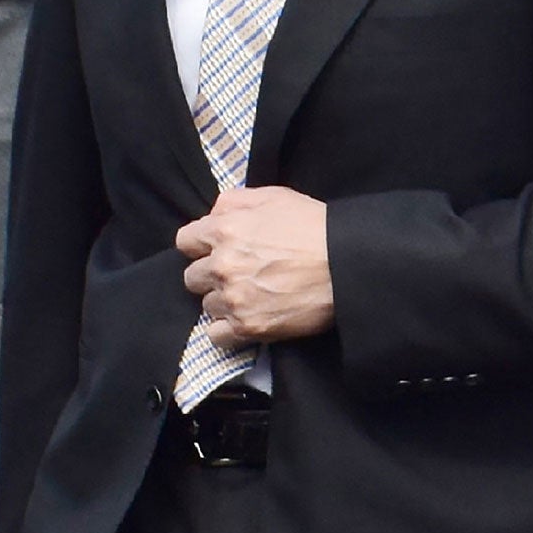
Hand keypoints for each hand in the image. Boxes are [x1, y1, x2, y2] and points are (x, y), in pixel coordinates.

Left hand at [176, 187, 333, 346]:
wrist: (348, 264)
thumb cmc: (316, 227)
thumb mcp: (277, 197)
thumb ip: (235, 200)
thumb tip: (212, 214)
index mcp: (224, 230)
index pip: (184, 241)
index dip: (201, 245)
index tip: (218, 250)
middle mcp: (221, 265)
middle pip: (193, 277)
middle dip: (212, 274)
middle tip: (241, 273)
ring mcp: (233, 298)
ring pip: (207, 305)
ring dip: (225, 301)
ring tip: (253, 295)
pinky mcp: (248, 327)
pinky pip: (216, 335)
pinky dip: (228, 329)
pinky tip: (247, 317)